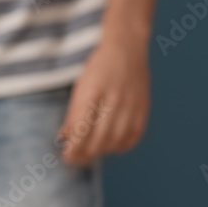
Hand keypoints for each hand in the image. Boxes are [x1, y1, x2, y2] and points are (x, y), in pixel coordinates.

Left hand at [58, 33, 150, 164]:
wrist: (125, 46)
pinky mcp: (142, 106)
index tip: (66, 156)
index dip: (74, 148)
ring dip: (102, 151)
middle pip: (99, 138)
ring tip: (91, 153)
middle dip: (85, 154)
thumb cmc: (96, 67)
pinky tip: (112, 146)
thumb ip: (73, 112)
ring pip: (116, 139)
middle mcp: (113, 99)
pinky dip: (122, 145)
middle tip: (76, 159)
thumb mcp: (79, 86)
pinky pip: (134, 134)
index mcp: (92, 92)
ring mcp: (130, 103)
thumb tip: (65, 137)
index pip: (81, 129)